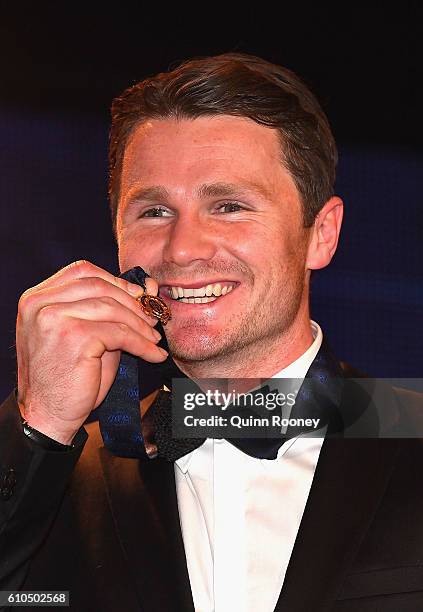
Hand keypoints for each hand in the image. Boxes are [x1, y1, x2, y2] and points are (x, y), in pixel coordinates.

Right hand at [16, 260, 167, 443]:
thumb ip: (106, 310)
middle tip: (153, 319)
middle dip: (133, 302)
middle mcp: (41, 303)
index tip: (138, 295)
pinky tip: (153, 354)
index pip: (82, 271)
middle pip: (100, 286)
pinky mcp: (75, 337)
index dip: (115, 280)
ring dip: (141, 325)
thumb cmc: (66, 376)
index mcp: (37, 298)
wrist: (47, 415)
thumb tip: (147, 288)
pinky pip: (120, 333)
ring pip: (113, 309)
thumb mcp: (81, 333)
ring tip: (153, 339)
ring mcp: (55, 318)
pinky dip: (142, 344)